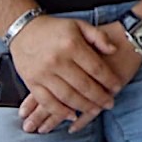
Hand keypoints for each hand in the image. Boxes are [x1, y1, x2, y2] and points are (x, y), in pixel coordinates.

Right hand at [9, 16, 121, 133]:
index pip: (95, 67)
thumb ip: (98, 37)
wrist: (24, 31)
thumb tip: (114, 49)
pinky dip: (59, 111)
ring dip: (83, 106)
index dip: (108, 79)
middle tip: (110, 103)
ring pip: (67, 96)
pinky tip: (71, 115)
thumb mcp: (79, 25)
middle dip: (99, 97)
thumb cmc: (55, 28)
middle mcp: (57, 61)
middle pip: (83, 85)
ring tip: (96, 110)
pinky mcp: (31, 82)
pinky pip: (47, 101)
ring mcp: (43, 73)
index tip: (118, 87)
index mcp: (72, 45)